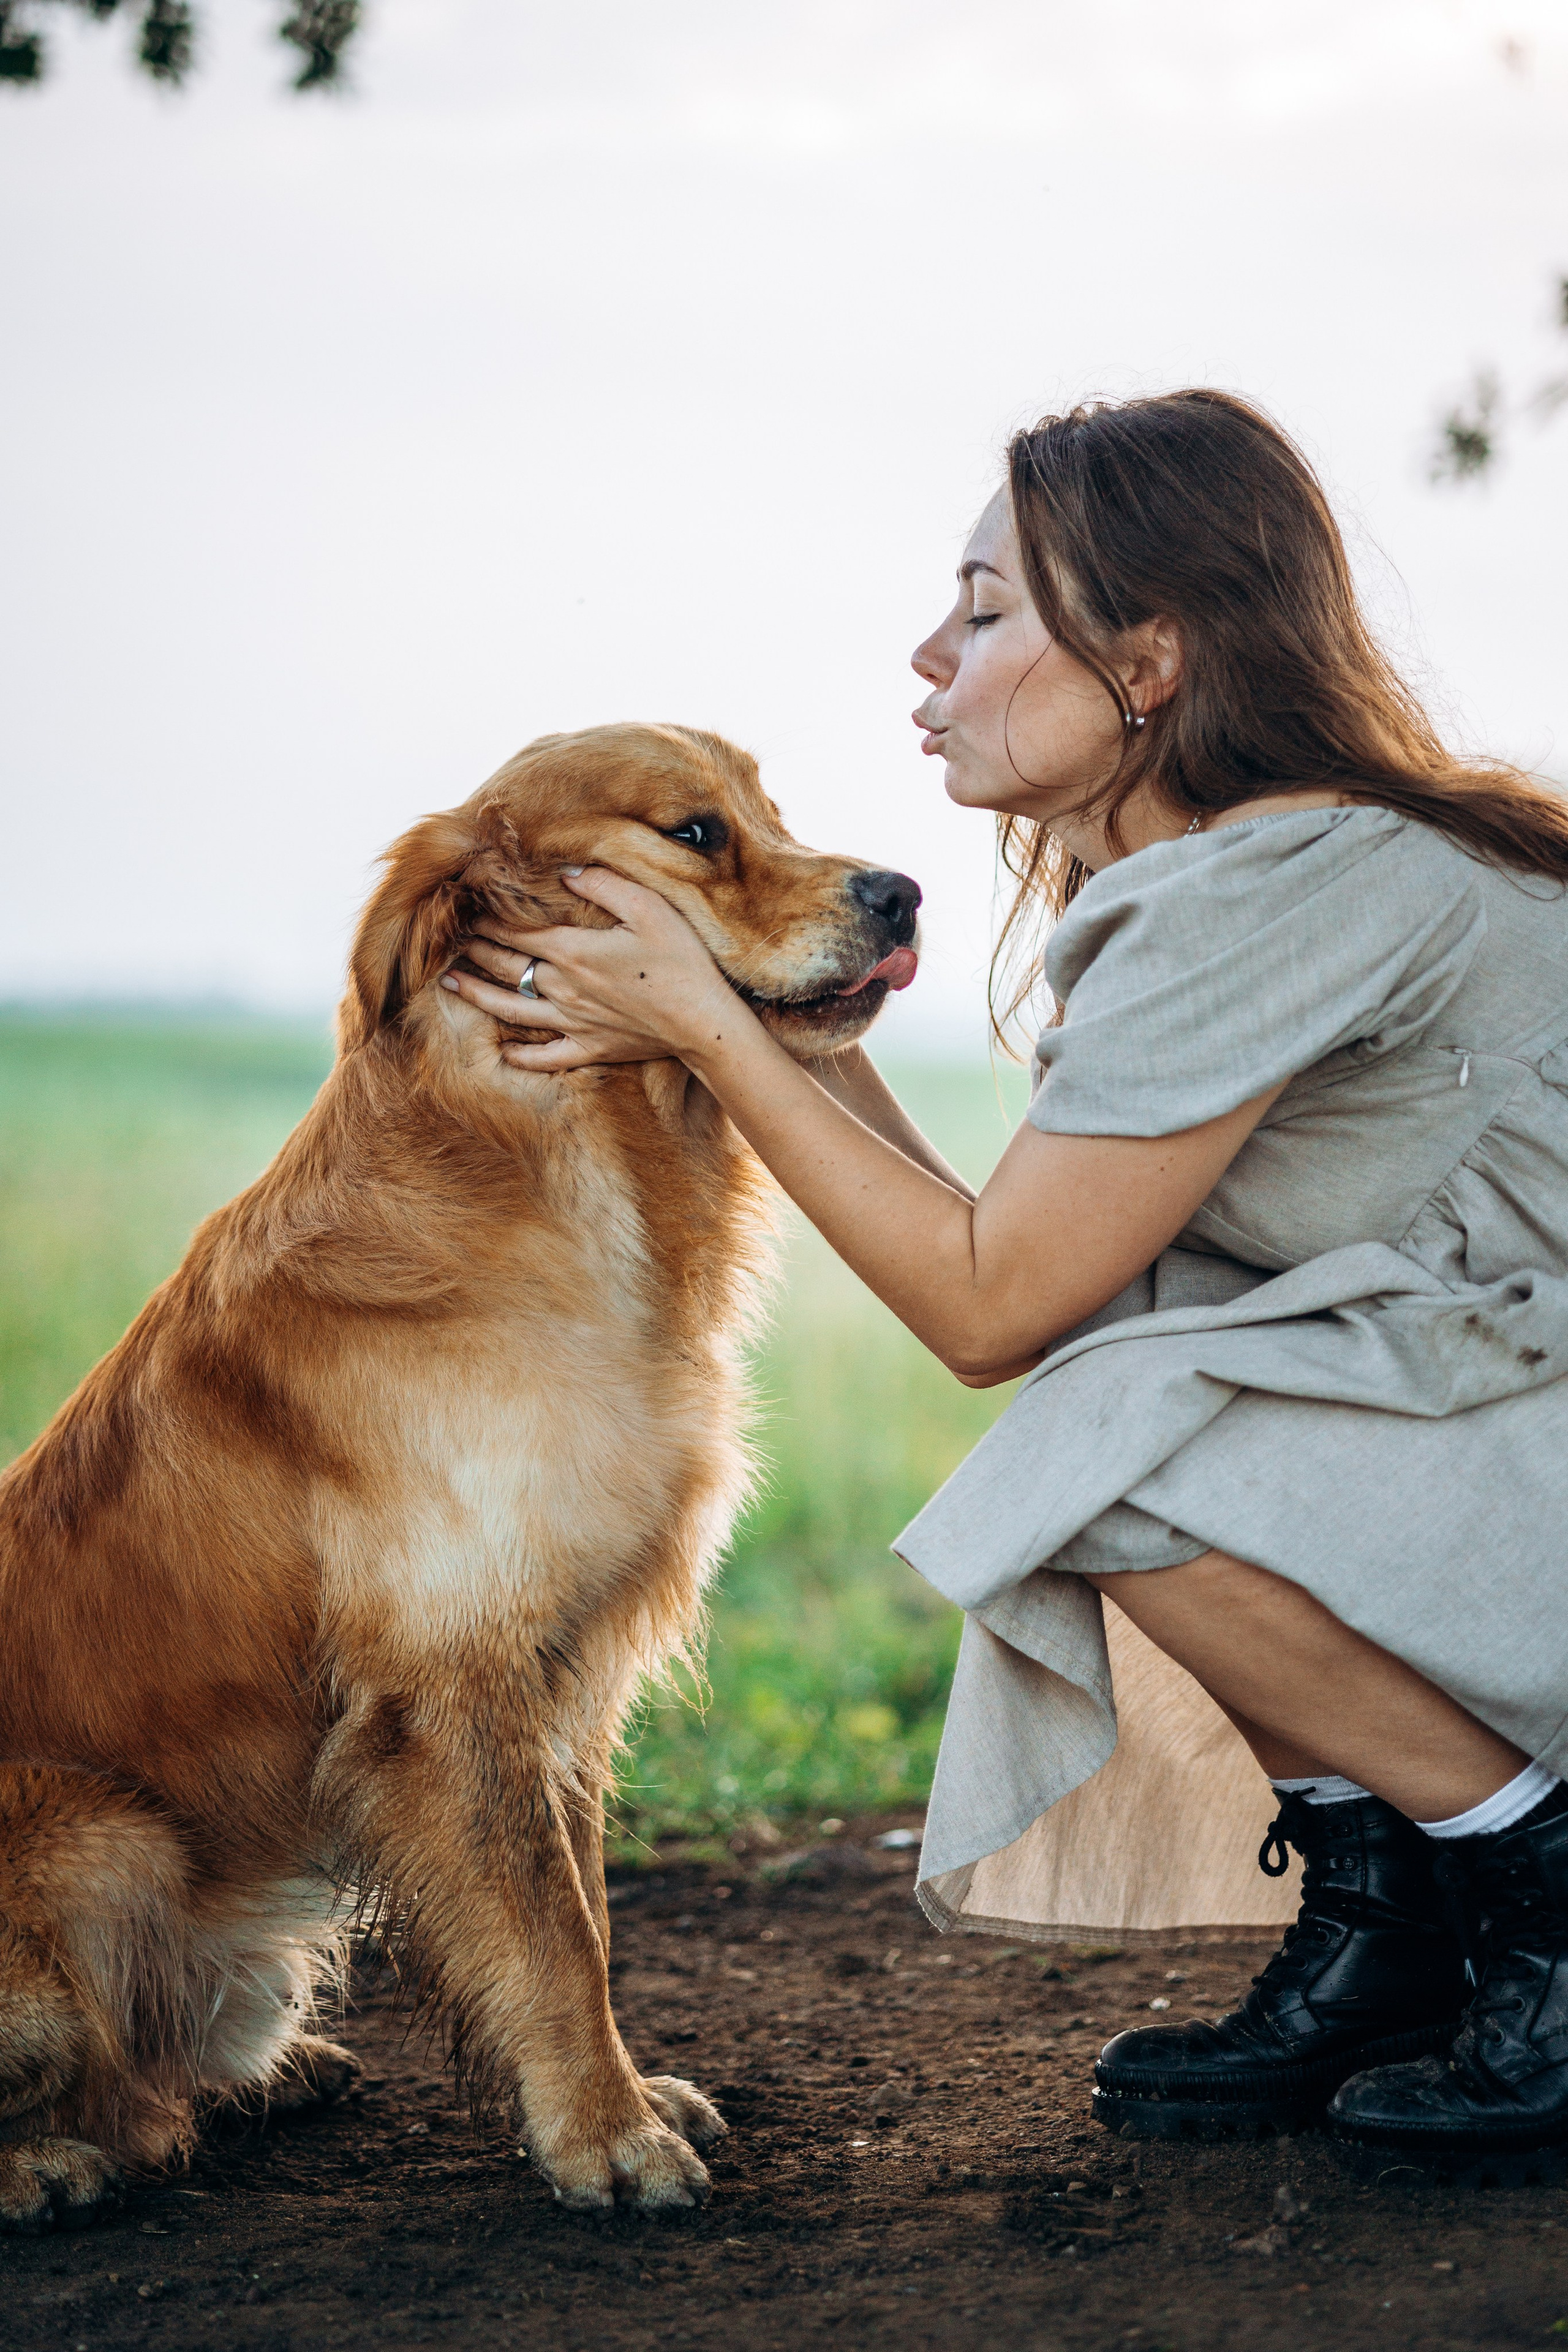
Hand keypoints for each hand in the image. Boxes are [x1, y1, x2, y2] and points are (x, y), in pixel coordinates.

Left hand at [439, 868, 751, 1072]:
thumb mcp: (648, 907)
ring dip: (477, 995)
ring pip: (511, 1008)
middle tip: (448, 939)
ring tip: (449, 985)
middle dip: (474, 948)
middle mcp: (563, 987)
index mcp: (573, 950)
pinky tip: (505, 1051)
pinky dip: (522, 1055)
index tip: (466, 904)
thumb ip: (603, 885)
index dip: (489, 915)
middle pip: (506, 965)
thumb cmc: (682, 960)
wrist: (703, 1021)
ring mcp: (573, 1022)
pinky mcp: (590, 1048)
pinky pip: (546, 1056)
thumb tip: (564, 872)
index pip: (517, 929)